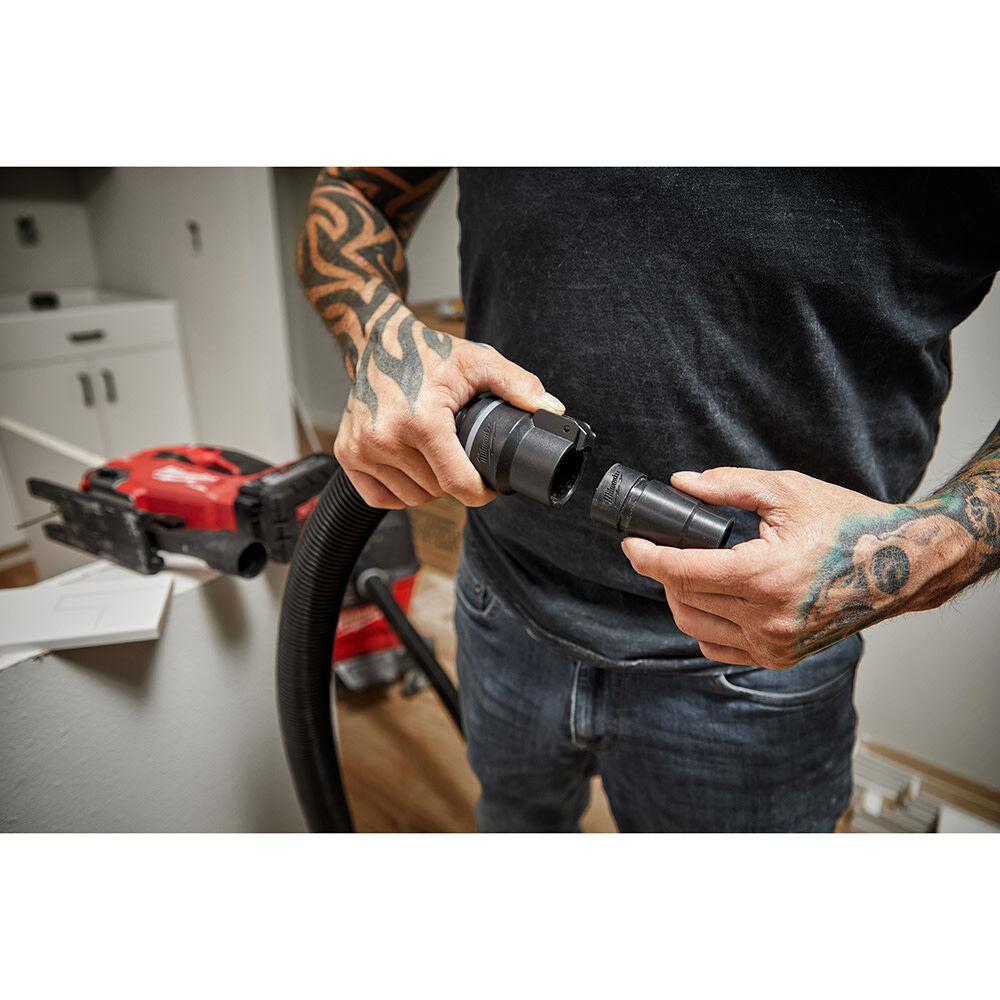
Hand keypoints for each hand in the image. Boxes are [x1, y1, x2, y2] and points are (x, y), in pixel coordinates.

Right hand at [335, 320, 562, 508]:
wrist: (376, 339)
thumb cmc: (426, 352)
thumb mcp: (478, 362)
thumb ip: (518, 385)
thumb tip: (552, 410)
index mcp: (420, 420)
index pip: (457, 483)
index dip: (480, 493)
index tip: (487, 487)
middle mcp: (384, 438)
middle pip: (435, 492)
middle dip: (454, 483)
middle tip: (460, 458)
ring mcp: (361, 448)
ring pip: (410, 498)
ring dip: (428, 488)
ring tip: (435, 459)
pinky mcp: (346, 454)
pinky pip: (380, 497)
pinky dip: (399, 492)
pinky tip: (410, 469)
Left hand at [621, 467, 973, 668]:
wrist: (901, 565)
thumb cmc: (848, 524)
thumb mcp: (787, 491)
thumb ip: (729, 485)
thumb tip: (682, 483)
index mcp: (767, 576)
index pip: (683, 572)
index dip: (648, 557)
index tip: (632, 543)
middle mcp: (769, 618)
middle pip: (684, 598)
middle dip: (662, 572)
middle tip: (662, 548)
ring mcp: (775, 644)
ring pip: (695, 626)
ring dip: (679, 598)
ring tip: (686, 570)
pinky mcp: (780, 657)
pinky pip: (719, 646)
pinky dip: (703, 622)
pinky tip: (709, 597)